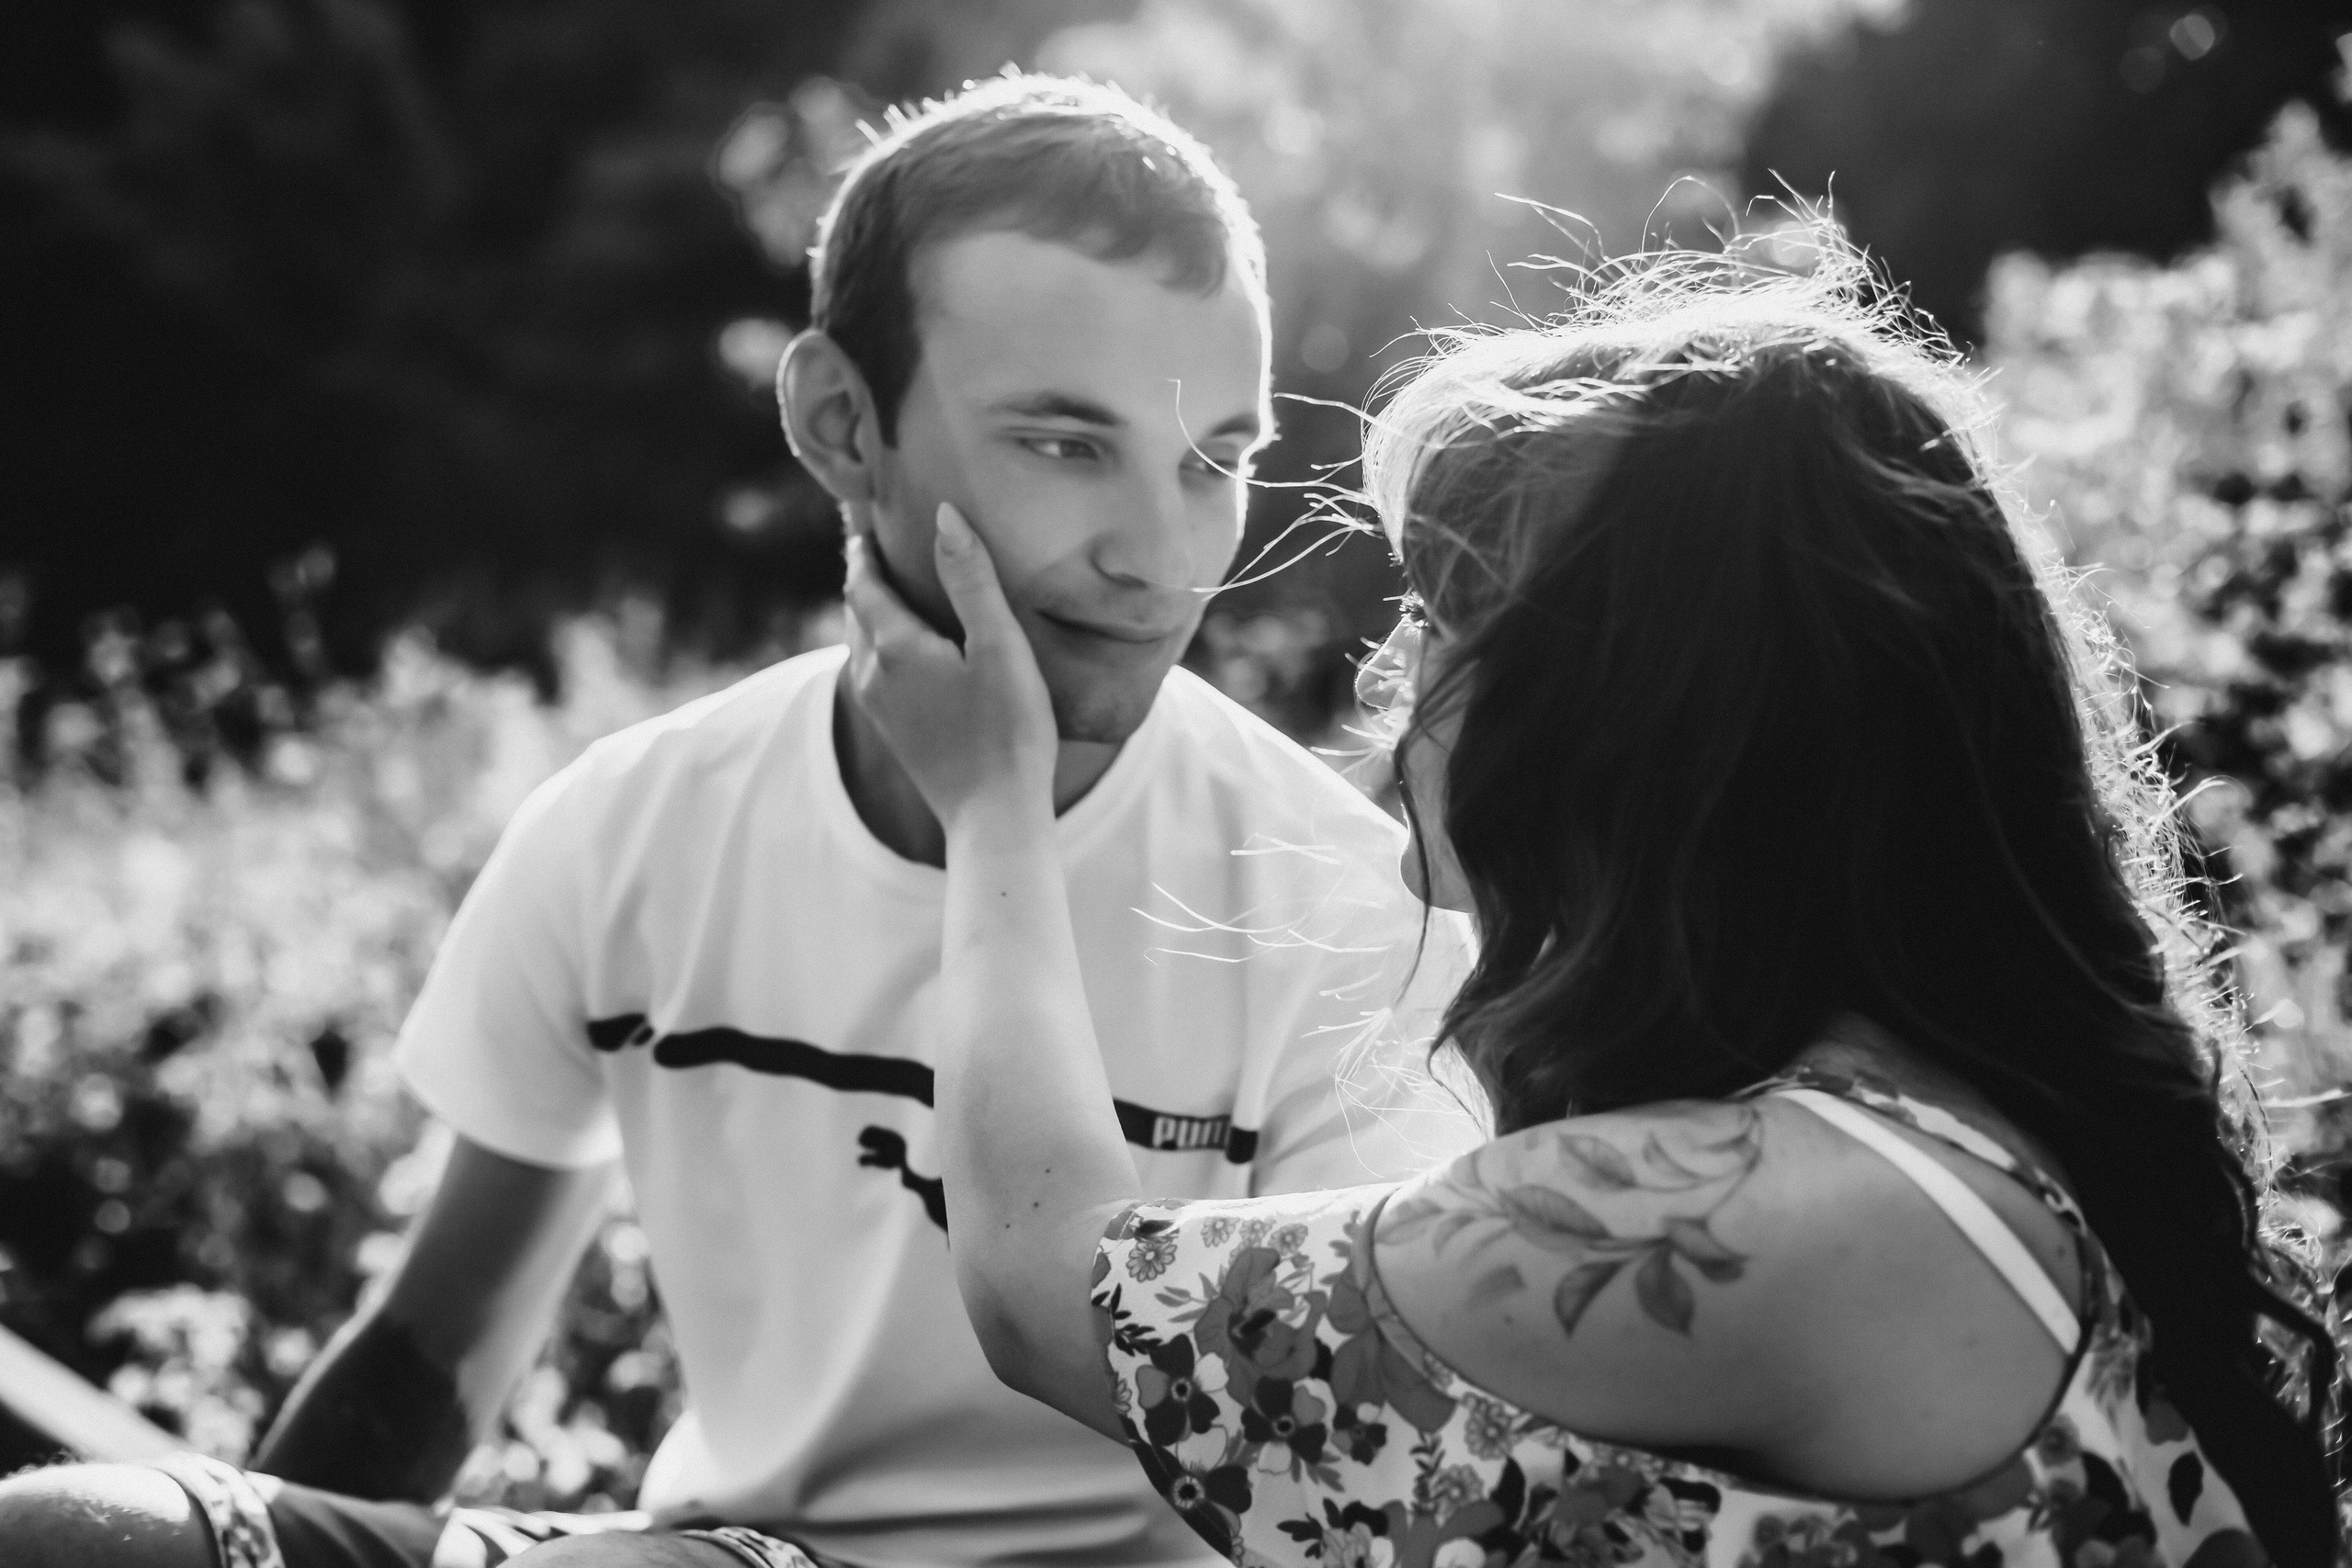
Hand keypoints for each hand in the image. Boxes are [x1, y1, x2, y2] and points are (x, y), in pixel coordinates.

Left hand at [842, 503, 1057, 828]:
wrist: (995, 816)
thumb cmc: (1008, 732)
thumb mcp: (1000, 647)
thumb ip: (971, 579)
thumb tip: (944, 515)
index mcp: (895, 648)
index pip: (863, 583)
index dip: (863, 549)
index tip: (864, 519)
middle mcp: (873, 676)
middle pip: (856, 611)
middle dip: (864, 576)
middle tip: (876, 544)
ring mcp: (879, 708)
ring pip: (860, 644)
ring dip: (869, 611)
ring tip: (890, 588)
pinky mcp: (895, 733)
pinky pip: (872, 672)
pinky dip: (880, 643)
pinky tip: (907, 648)